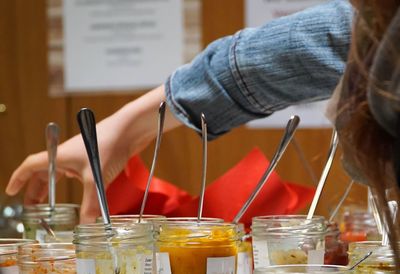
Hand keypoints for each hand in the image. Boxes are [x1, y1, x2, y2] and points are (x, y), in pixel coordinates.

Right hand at [6, 86, 181, 222]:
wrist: (129, 129)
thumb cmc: (108, 144)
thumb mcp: (96, 178)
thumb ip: (91, 203)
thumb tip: (86, 225)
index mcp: (59, 156)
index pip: (30, 166)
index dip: (18, 178)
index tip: (11, 191)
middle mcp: (67, 155)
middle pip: (44, 173)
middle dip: (36, 190)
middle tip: (32, 207)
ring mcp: (81, 156)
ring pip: (61, 173)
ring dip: (54, 188)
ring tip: (50, 204)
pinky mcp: (95, 158)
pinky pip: (77, 173)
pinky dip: (73, 184)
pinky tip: (79, 192)